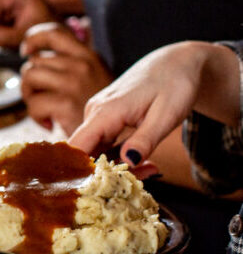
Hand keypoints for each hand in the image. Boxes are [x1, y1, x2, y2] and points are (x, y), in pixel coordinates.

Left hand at [20, 23, 111, 132]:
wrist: (118, 137)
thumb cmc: (100, 112)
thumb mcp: (91, 79)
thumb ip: (69, 65)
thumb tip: (34, 55)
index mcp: (87, 55)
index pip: (54, 32)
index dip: (34, 38)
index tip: (27, 51)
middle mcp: (81, 65)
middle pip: (34, 61)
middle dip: (29, 81)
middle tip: (39, 97)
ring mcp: (74, 83)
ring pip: (29, 77)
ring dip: (29, 96)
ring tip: (42, 109)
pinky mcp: (67, 104)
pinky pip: (34, 103)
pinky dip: (36, 115)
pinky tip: (49, 123)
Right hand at [68, 41, 236, 165]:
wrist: (176, 62)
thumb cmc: (176, 84)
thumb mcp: (168, 115)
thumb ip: (146, 139)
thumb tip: (127, 162)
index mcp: (106, 112)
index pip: (76, 147)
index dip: (78, 171)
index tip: (96, 190)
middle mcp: (94, 113)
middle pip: (84, 153)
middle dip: (105, 174)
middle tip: (143, 179)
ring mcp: (97, 116)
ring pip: (94, 151)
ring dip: (116, 166)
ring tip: (151, 168)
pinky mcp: (103, 119)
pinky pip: (103, 144)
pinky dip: (119, 156)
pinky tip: (143, 160)